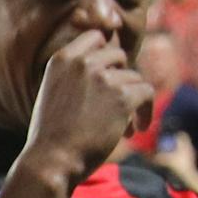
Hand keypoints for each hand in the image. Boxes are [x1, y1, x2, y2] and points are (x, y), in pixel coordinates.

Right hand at [21, 28, 151, 184]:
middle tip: (118, 102)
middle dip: (121, 78)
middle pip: (119, 55)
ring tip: (125, 127)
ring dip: (132, 101)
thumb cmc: (50, 135)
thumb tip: (109, 71)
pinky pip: (147, 93)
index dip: (107, 54)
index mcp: (62, 58)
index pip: (95, 37)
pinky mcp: (122, 97)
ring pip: (134, 78)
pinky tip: (138, 128)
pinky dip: (146, 112)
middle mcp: (83, 62)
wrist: (51, 160)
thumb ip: (75, 76)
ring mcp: (104, 78)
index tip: (112, 72)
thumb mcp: (53, 92)